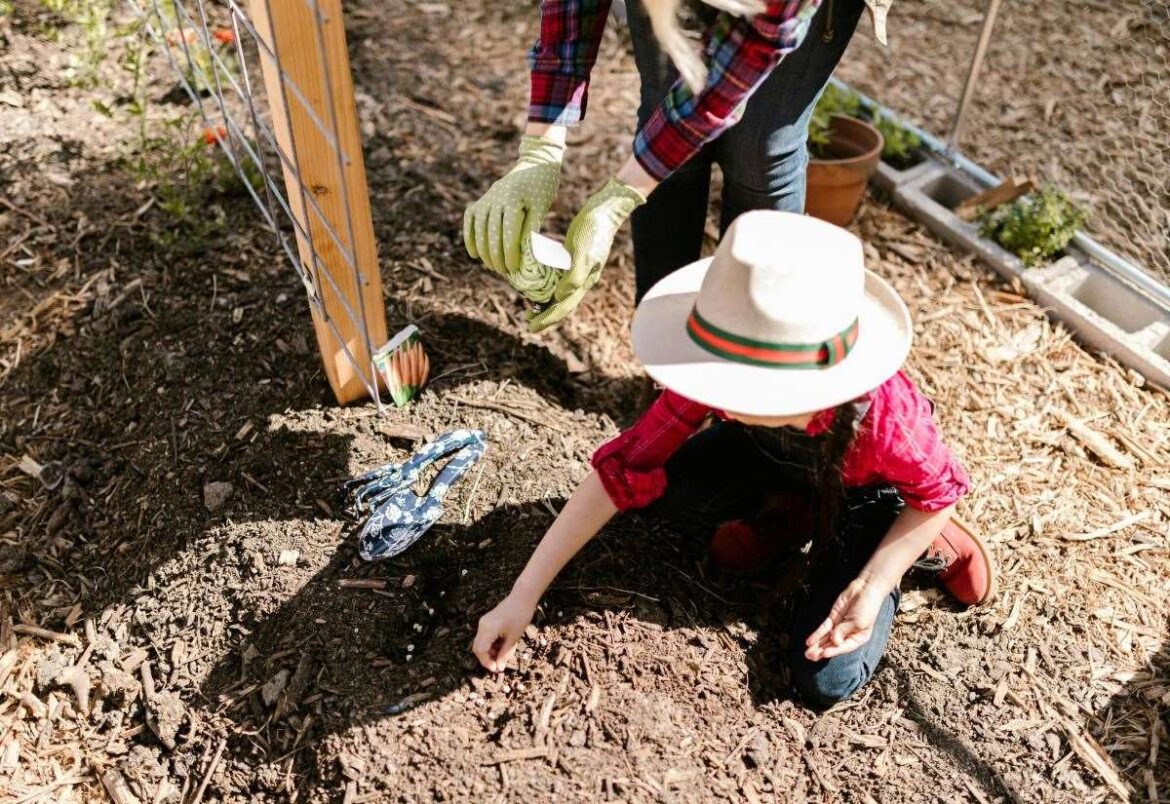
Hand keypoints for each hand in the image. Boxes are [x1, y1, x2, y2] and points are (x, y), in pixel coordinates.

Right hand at [464, 135, 564, 274]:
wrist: (535, 165)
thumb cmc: (542, 189)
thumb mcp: (541, 208)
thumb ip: (531, 229)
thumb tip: (526, 256)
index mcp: (512, 200)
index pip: (508, 233)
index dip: (510, 253)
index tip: (513, 268)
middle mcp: (495, 198)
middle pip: (491, 234)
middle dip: (496, 256)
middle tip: (504, 272)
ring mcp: (485, 199)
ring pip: (479, 230)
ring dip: (484, 251)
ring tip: (492, 267)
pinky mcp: (480, 200)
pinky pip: (470, 220)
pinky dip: (470, 237)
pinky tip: (474, 254)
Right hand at [472, 592, 536, 672]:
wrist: (522, 597)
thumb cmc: (521, 616)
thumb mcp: (514, 638)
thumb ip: (505, 653)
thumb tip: (499, 668)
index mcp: (488, 629)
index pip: (480, 651)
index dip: (486, 662)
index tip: (497, 669)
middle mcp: (482, 625)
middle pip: (477, 648)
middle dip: (487, 658)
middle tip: (499, 664)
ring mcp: (483, 622)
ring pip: (480, 643)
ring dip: (490, 651)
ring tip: (504, 653)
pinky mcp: (487, 621)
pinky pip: (484, 636)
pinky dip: (491, 644)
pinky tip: (502, 644)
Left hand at [527, 177, 644, 332]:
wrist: (606, 209)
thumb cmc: (594, 228)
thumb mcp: (581, 249)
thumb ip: (574, 274)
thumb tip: (560, 296)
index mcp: (585, 280)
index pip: (564, 306)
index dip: (547, 319)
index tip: (531, 328)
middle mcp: (582, 279)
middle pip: (563, 305)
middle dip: (546, 316)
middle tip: (529, 324)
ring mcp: (579, 270)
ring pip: (561, 294)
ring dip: (547, 304)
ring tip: (531, 310)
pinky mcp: (575, 260)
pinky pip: (560, 279)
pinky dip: (549, 286)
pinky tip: (540, 285)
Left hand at [804, 576, 889, 661]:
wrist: (865, 589)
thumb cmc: (867, 607)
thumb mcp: (858, 622)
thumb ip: (844, 631)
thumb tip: (833, 641)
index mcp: (859, 638)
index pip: (845, 647)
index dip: (834, 651)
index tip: (824, 654)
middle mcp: (848, 634)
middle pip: (833, 645)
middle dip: (821, 651)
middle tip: (810, 657)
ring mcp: (839, 626)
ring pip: (826, 638)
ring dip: (817, 645)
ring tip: (807, 653)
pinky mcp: (833, 618)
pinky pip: (824, 628)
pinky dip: (817, 634)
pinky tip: (809, 641)